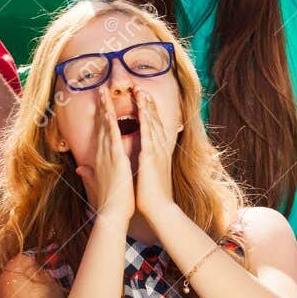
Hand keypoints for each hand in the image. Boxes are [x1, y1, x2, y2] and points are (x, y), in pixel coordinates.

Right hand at [76, 88, 134, 223]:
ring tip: (103, 91)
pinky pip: (114, 134)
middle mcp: (102, 153)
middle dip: (101, 106)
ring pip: (106, 126)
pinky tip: (110, 109)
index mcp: (101, 158)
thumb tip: (81, 168)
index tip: (101, 103)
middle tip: (101, 88)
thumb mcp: (98, 183)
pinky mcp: (116, 158)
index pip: (101, 133)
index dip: (101, 117)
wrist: (113, 213)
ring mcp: (108, 154)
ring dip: (104, 107)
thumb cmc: (109, 200)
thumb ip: (90, 174)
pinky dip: (112, 121)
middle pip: (102, 125)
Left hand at [133, 89, 178, 214]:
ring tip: (140, 91)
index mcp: (156, 153)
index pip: (152, 128)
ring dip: (146, 106)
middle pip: (154, 121)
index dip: (148, 113)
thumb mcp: (146, 176)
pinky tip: (142, 109)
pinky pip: (148, 135)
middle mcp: (159, 149)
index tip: (142, 100)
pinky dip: (146, 120)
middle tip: (141, 88)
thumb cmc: (151, 196)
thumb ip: (141, 165)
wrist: (159, 209)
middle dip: (148, 104)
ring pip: (152, 124)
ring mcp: (156, 152)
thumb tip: (137, 160)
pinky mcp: (151, 157)